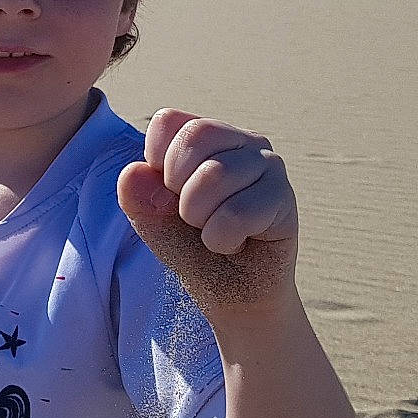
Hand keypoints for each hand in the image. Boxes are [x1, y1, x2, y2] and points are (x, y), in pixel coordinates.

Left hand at [117, 109, 297, 316]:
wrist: (232, 296)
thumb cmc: (193, 248)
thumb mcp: (153, 221)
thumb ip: (138, 196)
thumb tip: (134, 172)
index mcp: (206, 136)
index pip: (169, 121)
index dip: (156, 161)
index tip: (166, 194)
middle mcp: (241, 140)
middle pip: (194, 137)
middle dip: (178, 190)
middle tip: (193, 217)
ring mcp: (268, 164)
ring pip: (215, 175)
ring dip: (200, 220)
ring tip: (215, 231)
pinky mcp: (284, 197)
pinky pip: (237, 213)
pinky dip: (222, 239)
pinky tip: (236, 243)